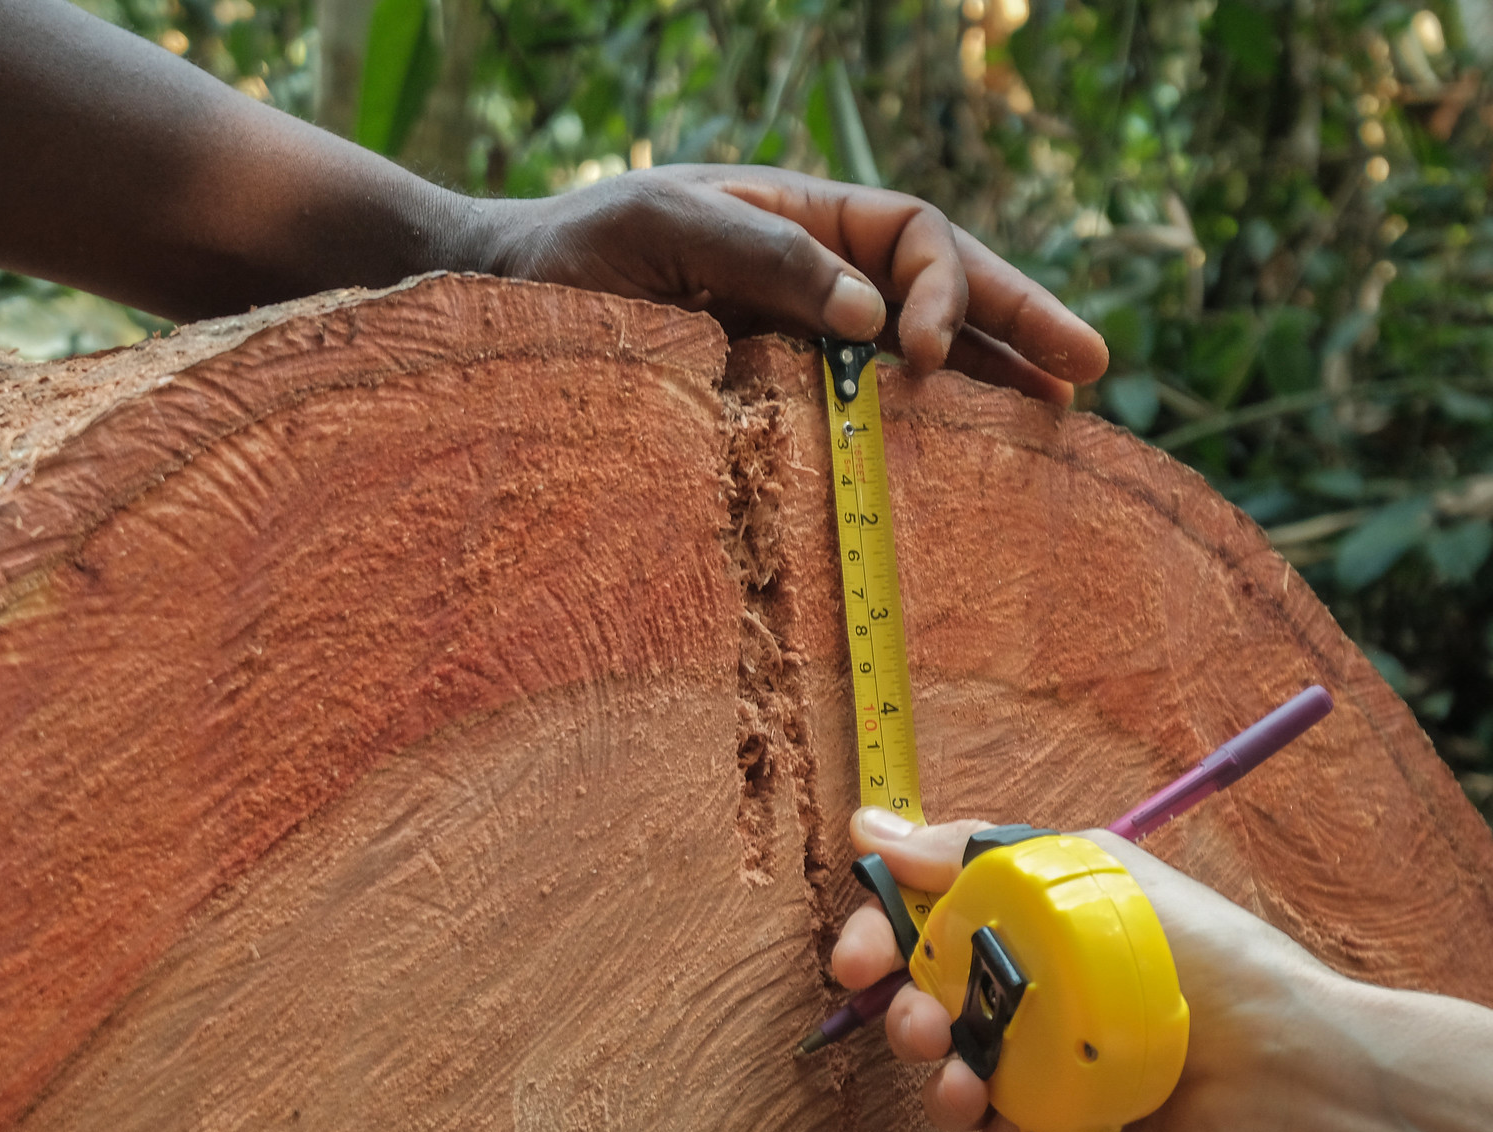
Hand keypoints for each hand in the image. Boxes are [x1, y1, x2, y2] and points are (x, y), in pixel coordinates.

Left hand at [471, 166, 1108, 405]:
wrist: (504, 300)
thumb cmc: (574, 252)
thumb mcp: (665, 227)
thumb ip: (767, 259)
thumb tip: (875, 317)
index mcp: (801, 216)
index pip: (913, 234)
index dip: (946, 287)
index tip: (925, 355)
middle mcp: (815, 275)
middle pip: (942, 289)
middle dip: (1015, 324)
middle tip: (1089, 367)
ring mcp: (800, 338)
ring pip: (918, 350)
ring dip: (989, 378)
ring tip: (1059, 411)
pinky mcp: (773, 396)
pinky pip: (861, 406)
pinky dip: (918, 426)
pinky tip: (966, 453)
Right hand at [830, 805, 1338, 1131]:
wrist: (1283, 1071)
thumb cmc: (1198, 956)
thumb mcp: (1084, 870)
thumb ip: (970, 851)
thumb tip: (867, 825)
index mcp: (1028, 924)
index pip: (921, 922)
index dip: (875, 937)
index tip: (856, 962)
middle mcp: (1029, 995)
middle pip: (923, 1007)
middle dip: (905, 1020)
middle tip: (923, 1029)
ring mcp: (1045, 1071)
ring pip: (948, 1084)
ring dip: (941, 1089)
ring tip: (970, 1092)